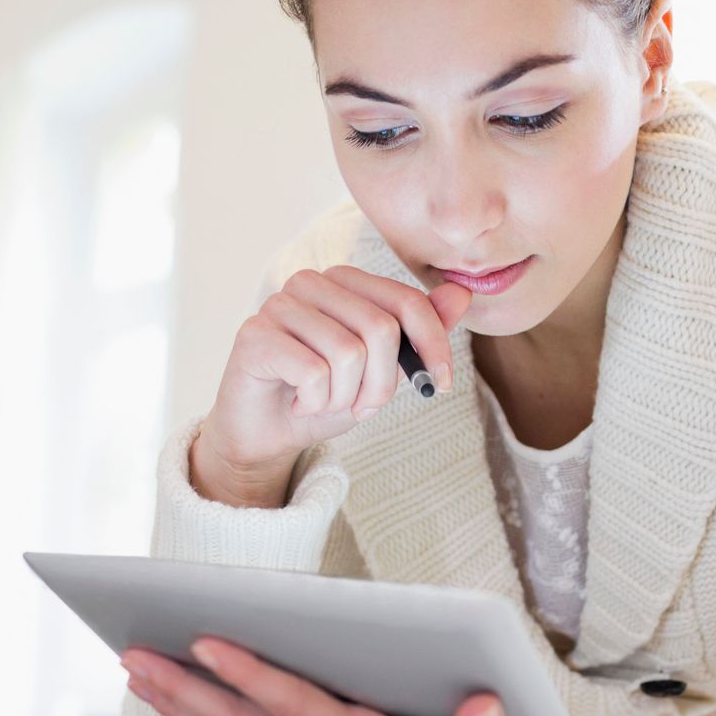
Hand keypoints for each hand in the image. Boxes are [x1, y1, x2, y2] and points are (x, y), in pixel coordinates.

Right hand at [194, 267, 473, 506]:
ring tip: (325, 403)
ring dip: (345, 398)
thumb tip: (461, 294)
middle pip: (380, 329)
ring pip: (348, 354)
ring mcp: (279, 304)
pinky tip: (299, 403)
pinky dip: (315, 404)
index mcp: (345, 281)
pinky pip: (313, 373)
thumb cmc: (323, 396)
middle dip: (382, 384)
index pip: (406, 301)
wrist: (265, 434)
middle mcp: (311, 282)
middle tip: (361, 406)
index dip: (434, 345)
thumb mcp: (381, 369)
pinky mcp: (254, 334)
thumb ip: (418, 331)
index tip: (439, 384)